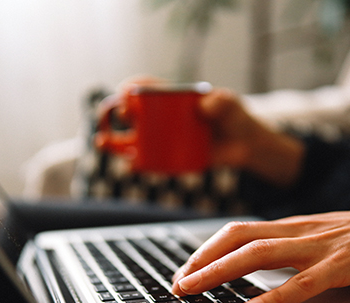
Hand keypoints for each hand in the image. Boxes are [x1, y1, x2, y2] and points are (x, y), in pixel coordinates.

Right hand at [106, 76, 305, 187]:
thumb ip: (222, 103)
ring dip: (114, 140)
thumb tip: (205, 105)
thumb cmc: (237, 119)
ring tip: (103, 142)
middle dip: (119, 112)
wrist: (246, 145)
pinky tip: (129, 167)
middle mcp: (164, 117)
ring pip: (133, 138)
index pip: (147, 87)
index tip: (126, 92)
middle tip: (122, 116)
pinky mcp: (170, 157)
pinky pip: (148, 160)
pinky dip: (135, 164)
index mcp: (173, 98)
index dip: (132, 87)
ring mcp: (165, 138)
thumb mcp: (231, 105)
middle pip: (133, 112)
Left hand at [172, 205, 349, 302]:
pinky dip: (275, 296)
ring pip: (260, 255)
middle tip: (178, 283)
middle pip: (238, 239)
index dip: (206, 249)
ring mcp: (320, 247)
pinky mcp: (344, 266)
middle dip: (201, 260)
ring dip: (221, 272)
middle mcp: (299, 232)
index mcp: (292, 226)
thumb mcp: (320, 235)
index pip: (238, 231)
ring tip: (195, 289)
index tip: (185, 269)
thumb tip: (255, 264)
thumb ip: (289, 246)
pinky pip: (303, 282)